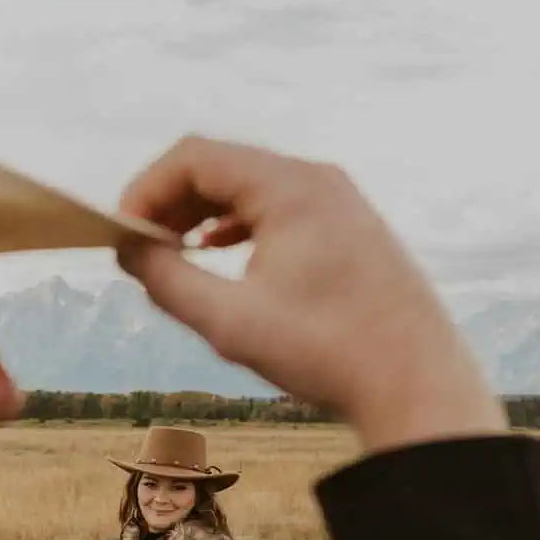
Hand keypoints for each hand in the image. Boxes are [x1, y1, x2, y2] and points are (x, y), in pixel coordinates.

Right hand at [115, 137, 505, 454]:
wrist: (417, 384)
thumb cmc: (327, 351)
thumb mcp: (229, 321)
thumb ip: (167, 280)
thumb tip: (130, 250)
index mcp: (289, 186)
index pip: (195, 156)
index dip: (146, 188)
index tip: (122, 233)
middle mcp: (317, 179)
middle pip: (223, 165)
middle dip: (171, 200)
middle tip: (139, 246)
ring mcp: (339, 201)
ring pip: (252, 186)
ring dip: (203, 212)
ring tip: (172, 251)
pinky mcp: (351, 227)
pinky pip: (280, 207)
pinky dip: (240, 223)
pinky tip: (220, 253)